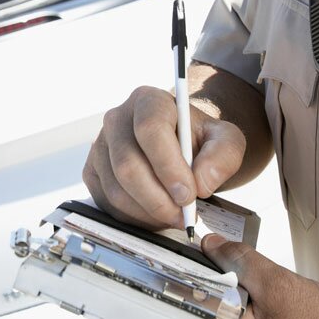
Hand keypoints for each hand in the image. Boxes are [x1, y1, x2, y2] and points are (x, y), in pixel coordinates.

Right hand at [83, 86, 245, 229]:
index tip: (189, 193)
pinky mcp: (92, 172)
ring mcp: (100, 146)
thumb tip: (202, 182)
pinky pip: (107, 203)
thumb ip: (224, 156)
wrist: (181, 148)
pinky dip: (134, 218)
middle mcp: (117, 119)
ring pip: (117, 189)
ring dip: (149, 212)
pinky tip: (155, 215)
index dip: (168, 166)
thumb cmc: (200, 142)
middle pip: (128, 165)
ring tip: (174, 216)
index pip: (150, 130)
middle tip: (184, 215)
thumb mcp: (226, 141)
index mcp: (148, 100)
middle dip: (158, 199)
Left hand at [202, 234, 318, 318]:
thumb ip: (240, 261)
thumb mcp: (282, 287)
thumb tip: (213, 246)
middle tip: (238, 280)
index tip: (195, 260)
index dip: (192, 277)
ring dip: (233, 306)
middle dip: (217, 292)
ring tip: (260, 301)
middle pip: (203, 318)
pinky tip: (267, 316)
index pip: (190, 309)